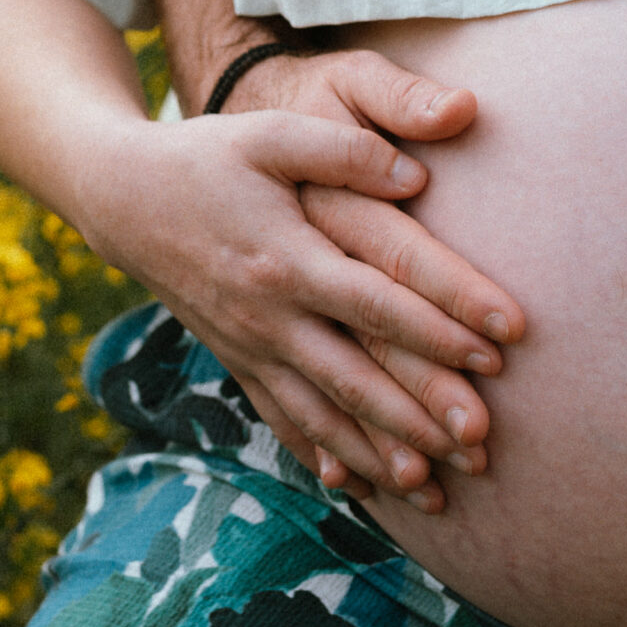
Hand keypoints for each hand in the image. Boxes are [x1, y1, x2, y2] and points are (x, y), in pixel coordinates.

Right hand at [79, 50, 524, 509]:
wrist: (123, 199)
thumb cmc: (208, 157)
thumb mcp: (270, 135)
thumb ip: (344, 151)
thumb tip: (418, 177)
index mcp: (286, 257)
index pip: (378, 299)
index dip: (442, 322)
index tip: (503, 343)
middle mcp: (270, 315)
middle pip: (357, 375)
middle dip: (423, 412)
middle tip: (485, 440)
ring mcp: (251, 348)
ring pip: (323, 414)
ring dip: (380, 454)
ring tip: (437, 489)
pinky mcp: (238, 364)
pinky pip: (285, 421)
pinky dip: (325, 459)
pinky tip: (364, 491)